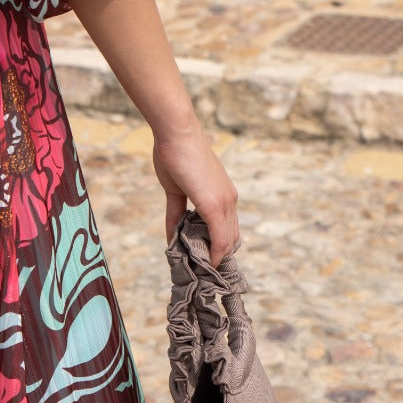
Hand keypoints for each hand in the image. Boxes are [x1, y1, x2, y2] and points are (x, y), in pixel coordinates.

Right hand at [153, 121, 239, 266]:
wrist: (177, 132)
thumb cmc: (175, 154)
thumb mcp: (175, 189)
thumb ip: (176, 213)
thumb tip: (172, 234)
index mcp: (223, 194)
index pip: (227, 228)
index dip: (217, 246)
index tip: (204, 260)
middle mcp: (229, 200)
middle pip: (230, 238)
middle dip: (217, 256)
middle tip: (202, 270)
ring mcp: (224, 202)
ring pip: (227, 241)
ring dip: (214, 258)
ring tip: (200, 270)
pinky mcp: (214, 204)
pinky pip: (219, 237)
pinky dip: (212, 253)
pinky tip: (203, 262)